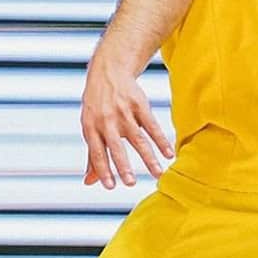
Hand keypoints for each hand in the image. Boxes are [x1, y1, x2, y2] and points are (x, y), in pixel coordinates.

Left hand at [80, 55, 173, 188]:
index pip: (96, 152)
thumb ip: (92, 155)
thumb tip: (90, 182)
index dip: (103, 170)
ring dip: (148, 157)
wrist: (108, 72)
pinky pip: (152, 126)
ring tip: (157, 174)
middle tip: (131, 183)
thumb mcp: (90, 126)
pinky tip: (168, 153)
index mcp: (91, 127)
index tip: (110, 186)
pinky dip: (161, 140)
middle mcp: (106, 120)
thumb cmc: (97, 105)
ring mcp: (123, 112)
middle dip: (123, 166)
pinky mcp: (139, 105)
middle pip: (116, 146)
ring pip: (137, 138)